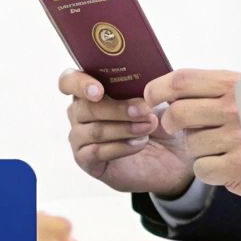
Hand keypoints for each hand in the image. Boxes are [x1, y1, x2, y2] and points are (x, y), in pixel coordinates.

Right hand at [60, 69, 192, 196]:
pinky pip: (97, 152)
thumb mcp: (153, 96)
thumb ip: (142, 83)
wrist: (171, 151)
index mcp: (89, 89)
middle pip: (85, 107)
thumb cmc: (156, 117)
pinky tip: (140, 143)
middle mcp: (79, 112)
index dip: (80, 84)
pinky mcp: (87, 161)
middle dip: (118, 108)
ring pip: (95, 130)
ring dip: (125, 128)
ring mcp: (80, 138)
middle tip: (145, 110)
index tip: (100, 91)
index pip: (69, 81)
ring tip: (149, 126)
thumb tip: (143, 78)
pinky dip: (121, 147)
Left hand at [145, 69, 240, 197]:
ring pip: (189, 144)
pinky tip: (225, 164)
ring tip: (219, 146)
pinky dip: (207, 170)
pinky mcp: (239, 165)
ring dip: (196, 149)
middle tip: (176, 127)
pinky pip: (201, 168)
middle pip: (178, 113)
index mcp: (234, 84)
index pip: (182, 81)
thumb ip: (208, 89)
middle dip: (170, 123)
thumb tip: (162, 93)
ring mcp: (238, 137)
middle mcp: (235, 107)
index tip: (150, 98)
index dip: (158, 89)